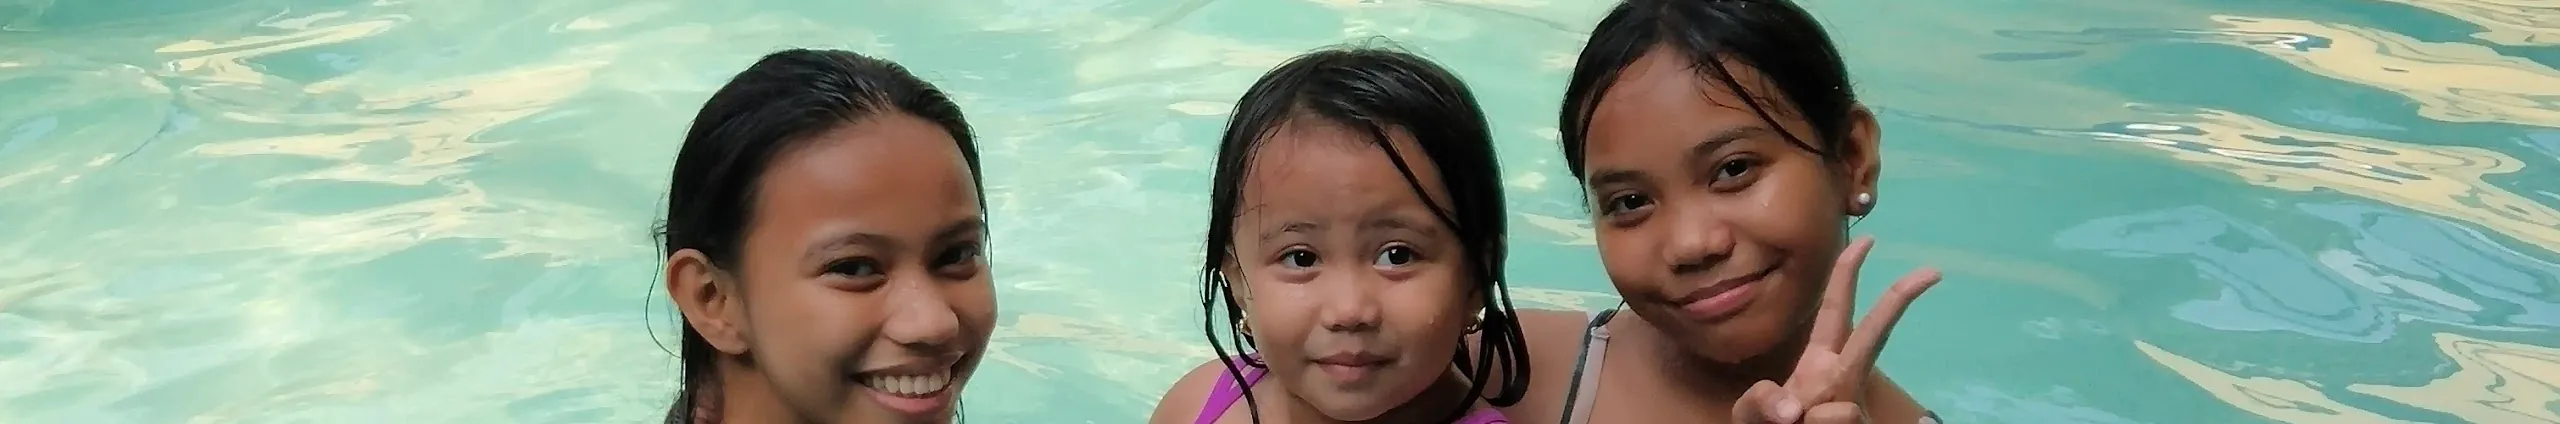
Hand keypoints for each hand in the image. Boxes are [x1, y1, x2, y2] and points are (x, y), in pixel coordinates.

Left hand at [1730, 237, 1940, 423]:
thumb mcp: (1751, 412)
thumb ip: (1761, 403)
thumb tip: (1794, 409)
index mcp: (1820, 361)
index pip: (1835, 309)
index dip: (1847, 274)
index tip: (1868, 239)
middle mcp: (1842, 378)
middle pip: (1874, 334)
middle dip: (1897, 301)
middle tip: (1931, 270)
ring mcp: (1854, 406)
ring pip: (1844, 410)